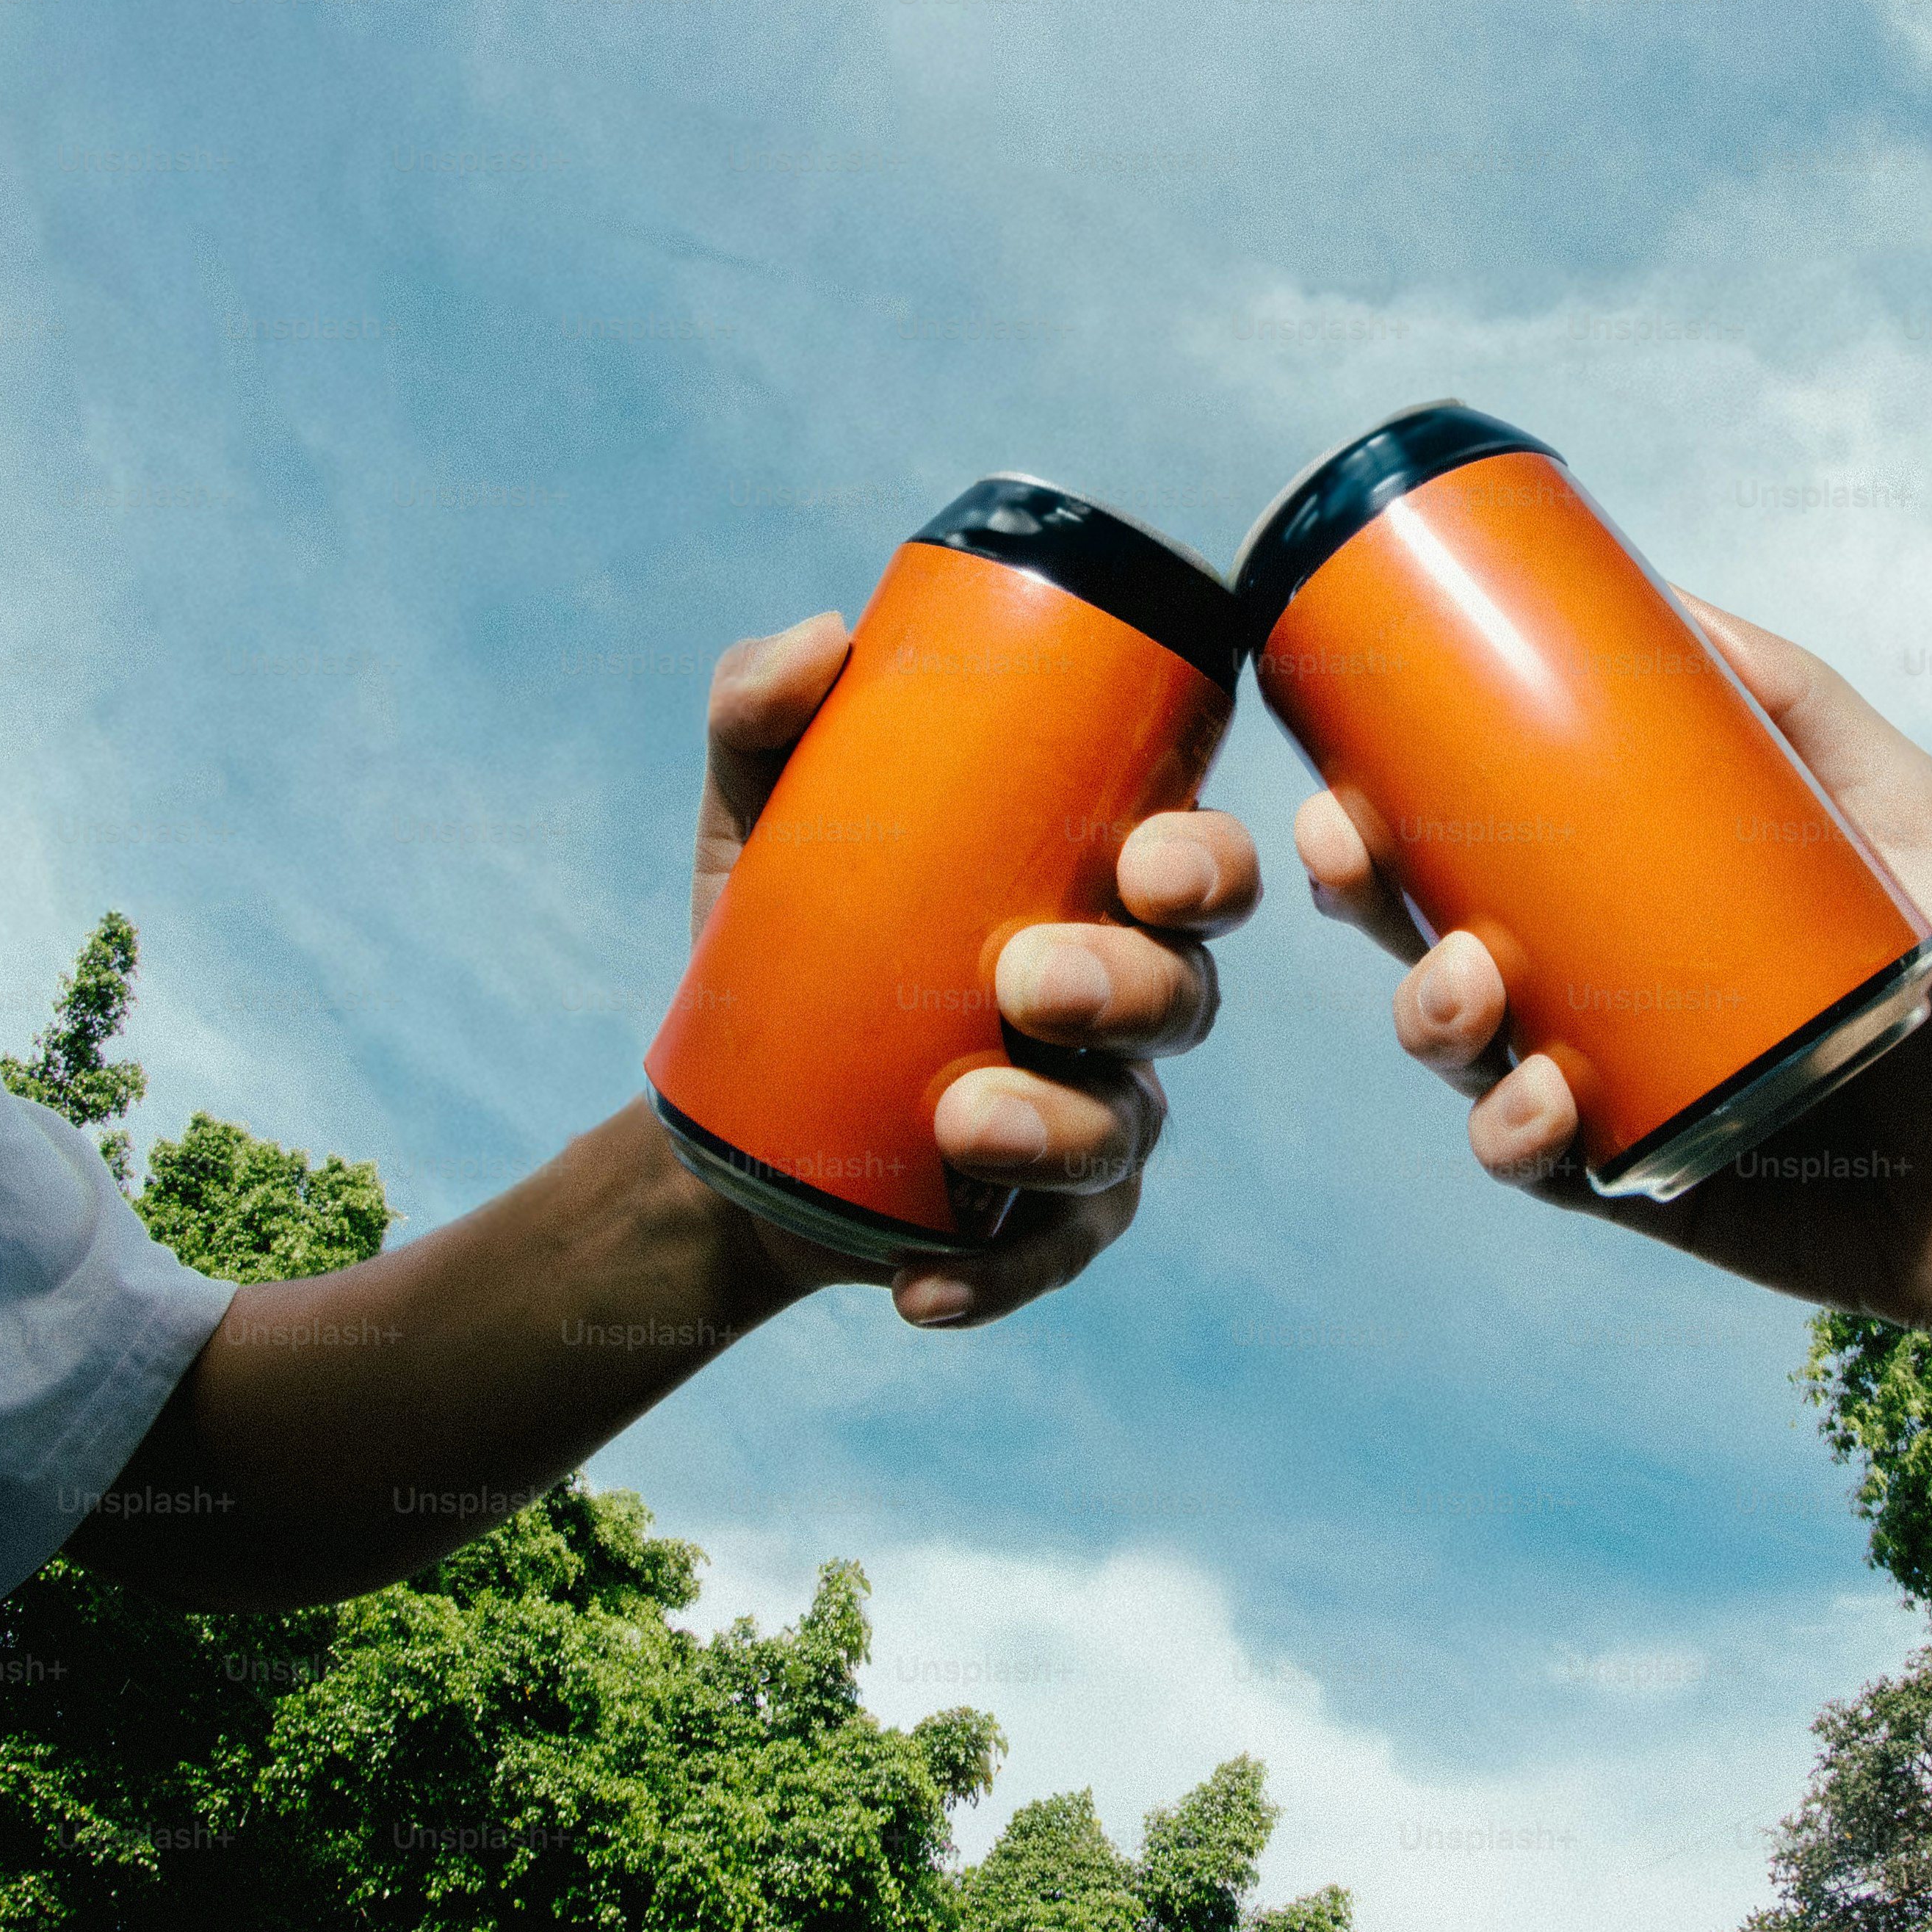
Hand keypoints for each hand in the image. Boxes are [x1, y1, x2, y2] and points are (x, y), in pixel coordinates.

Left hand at [695, 612, 1260, 1328]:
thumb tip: (819, 642)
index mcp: (1096, 892)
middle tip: (1026, 980)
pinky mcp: (1040, 1224)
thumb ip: (764, 713)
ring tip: (960, 1122)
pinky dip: (995, 1278)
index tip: (1143, 863)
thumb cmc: (789, 930)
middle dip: (1127, 987)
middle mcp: (1124, 1004)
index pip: (1202, 870)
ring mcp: (1094, 1117)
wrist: (724, 1102)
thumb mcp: (760, 819)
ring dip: (1057, 1130)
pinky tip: (918, 1289)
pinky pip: (1055, 1257)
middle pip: (1185, 996)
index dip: (1207, 867)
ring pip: (1125, 1128)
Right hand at [1294, 594, 1931, 1330]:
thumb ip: (1806, 704)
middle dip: (1356, 889)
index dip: (1379, 810)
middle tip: (1347, 851)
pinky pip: (1523, 1156)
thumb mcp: (1906, 807)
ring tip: (1469, 983)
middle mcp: (1588, 989)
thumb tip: (1680, 598)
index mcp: (1617, 901)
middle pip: (1423, 930)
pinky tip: (1545, 1101)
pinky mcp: (1626, 1181)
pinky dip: (1509, 1127)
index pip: (1469, 844)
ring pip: (1454, 1043)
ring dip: (1426, 1006)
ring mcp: (1599, 1088)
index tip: (1341, 770)